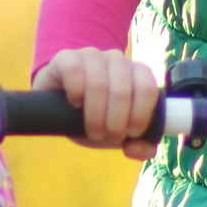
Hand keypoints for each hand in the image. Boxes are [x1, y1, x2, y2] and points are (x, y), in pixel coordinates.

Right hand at [36, 48, 160, 148]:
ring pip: (98, 83)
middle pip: (122, 90)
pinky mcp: (66, 57)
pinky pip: (74, 70)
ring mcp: (91, 55)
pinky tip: (75, 104)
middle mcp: (117, 60)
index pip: (147, 89)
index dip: (140, 115)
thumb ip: (136, 144)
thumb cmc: (95, 115)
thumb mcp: (117, 132)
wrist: (58, 103)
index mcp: (136, 73)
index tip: (130, 133)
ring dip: (96, 114)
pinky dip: (75, 91)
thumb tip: (141, 150)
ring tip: (93, 131)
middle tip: (108, 137)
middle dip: (116, 122)